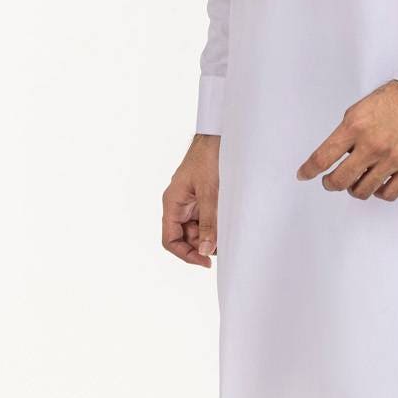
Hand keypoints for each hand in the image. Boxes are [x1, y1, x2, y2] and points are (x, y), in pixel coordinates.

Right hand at [162, 133, 219, 266]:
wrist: (218, 136)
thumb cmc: (208, 157)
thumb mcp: (209, 192)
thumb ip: (208, 221)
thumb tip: (206, 249)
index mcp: (172, 203)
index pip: (170, 239)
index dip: (185, 254)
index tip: (204, 261)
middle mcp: (178, 205)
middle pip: (184, 237)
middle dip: (201, 245)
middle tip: (221, 248)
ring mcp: (191, 202)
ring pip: (196, 229)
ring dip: (209, 235)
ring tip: (226, 235)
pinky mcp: (202, 198)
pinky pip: (205, 218)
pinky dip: (215, 224)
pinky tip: (227, 224)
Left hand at [295, 81, 397, 201]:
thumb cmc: (393, 100)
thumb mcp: (360, 109)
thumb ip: (346, 134)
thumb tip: (334, 158)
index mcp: (355, 126)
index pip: (322, 158)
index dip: (308, 171)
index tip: (303, 175)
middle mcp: (372, 145)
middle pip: (339, 181)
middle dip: (329, 184)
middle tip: (329, 181)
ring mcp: (393, 159)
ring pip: (362, 191)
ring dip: (354, 188)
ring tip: (356, 180)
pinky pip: (388, 194)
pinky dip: (378, 192)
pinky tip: (377, 183)